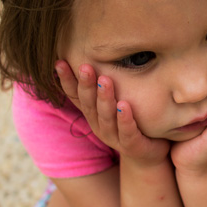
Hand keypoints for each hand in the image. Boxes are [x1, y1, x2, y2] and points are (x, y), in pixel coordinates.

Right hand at [55, 61, 169, 164]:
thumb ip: (104, 84)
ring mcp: (114, 137)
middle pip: (89, 104)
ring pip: (106, 117)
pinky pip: (127, 132)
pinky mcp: (132, 146)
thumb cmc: (130, 122)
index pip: (75, 95)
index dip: (67, 80)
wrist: (147, 155)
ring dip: (104, 99)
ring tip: (105, 81)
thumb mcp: (113, 103)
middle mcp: (99, 125)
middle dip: (86, 85)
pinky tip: (125, 106)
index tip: (59, 62)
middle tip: (85, 66)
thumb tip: (97, 52)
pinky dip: (125, 119)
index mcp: (92, 114)